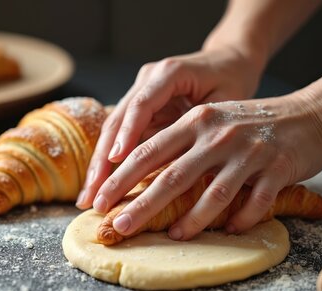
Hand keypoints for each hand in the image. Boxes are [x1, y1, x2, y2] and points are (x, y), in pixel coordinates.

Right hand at [76, 45, 265, 208]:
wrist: (228, 62)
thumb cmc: (232, 82)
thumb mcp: (226, 103)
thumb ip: (203, 130)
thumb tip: (189, 169)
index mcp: (169, 73)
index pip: (142, 104)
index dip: (127, 133)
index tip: (115, 159)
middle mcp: (147, 79)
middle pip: (117, 120)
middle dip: (102, 159)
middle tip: (94, 192)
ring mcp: (138, 92)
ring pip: (111, 131)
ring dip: (99, 165)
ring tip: (89, 198)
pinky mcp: (137, 108)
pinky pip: (119, 136)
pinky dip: (109, 163)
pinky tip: (100, 188)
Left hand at [89, 93, 321, 239]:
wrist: (312, 115)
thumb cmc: (254, 123)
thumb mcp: (213, 122)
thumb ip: (182, 143)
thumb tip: (142, 177)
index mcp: (196, 120)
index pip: (149, 150)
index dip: (121, 177)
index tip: (99, 200)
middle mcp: (218, 134)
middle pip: (171, 175)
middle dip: (141, 204)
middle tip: (118, 228)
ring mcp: (248, 151)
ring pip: (213, 193)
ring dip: (190, 220)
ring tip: (172, 237)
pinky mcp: (277, 168)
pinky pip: (255, 202)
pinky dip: (240, 218)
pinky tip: (229, 231)